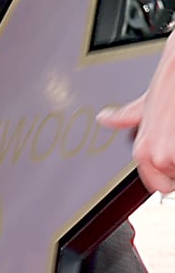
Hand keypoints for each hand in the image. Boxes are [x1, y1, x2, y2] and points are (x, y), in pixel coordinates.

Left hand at [99, 34, 174, 194]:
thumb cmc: (168, 85)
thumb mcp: (144, 105)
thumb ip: (125, 117)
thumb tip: (105, 119)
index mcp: (143, 151)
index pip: (159, 187)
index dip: (170, 179)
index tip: (174, 168)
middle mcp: (153, 155)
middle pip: (174, 183)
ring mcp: (170, 155)